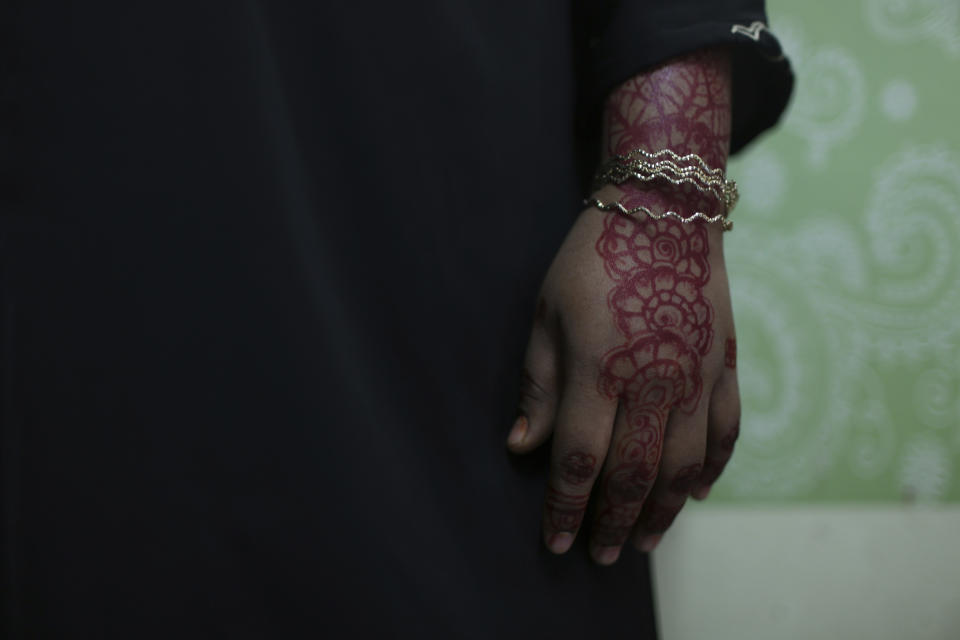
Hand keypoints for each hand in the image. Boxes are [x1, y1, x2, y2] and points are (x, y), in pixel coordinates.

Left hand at [507, 185, 740, 564]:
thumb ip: (539, 386)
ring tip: (644, 541)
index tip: (556, 541)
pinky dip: (712, 469)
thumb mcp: (547, 315)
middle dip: (614, 521)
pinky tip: (697, 494)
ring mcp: (699, 376)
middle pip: (636, 474)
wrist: (664, 211)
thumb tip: (520, 447)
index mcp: (601, 369)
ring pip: (685, 466)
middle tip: (599, 554)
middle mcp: (655, 381)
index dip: (566, 507)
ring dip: (664, 510)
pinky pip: (726, 432)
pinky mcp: (726, 366)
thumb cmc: (592, 260)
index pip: (580, 459)